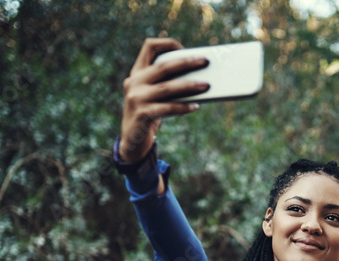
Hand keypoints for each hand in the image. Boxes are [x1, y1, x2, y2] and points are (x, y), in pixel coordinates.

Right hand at [119, 38, 208, 161]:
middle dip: (185, 62)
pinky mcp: (142, 114)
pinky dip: (183, 107)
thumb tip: (198, 77)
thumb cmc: (150, 113)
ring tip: (206, 85)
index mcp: (137, 72)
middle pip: (162, 66)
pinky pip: (167, 108)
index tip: (184, 48)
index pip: (149, 47)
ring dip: (188, 85)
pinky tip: (195, 106)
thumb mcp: (153, 94)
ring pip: (167, 88)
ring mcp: (136, 98)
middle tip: (204, 61)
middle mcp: (134, 82)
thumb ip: (166, 83)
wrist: (133, 140)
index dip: (167, 44)